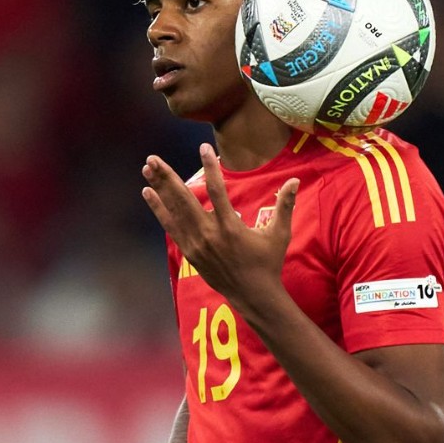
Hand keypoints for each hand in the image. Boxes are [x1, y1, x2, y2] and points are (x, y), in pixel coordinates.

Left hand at [142, 144, 299, 309]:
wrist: (253, 295)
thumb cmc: (268, 263)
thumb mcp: (279, 234)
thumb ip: (285, 205)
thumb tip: (295, 180)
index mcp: (231, 227)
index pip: (218, 190)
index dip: (211, 167)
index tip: (204, 148)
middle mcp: (209, 234)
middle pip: (184, 199)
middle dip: (167, 177)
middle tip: (153, 158)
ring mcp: (196, 244)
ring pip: (174, 211)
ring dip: (160, 189)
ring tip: (147, 169)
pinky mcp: (189, 252)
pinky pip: (171, 226)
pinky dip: (159, 209)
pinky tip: (149, 193)